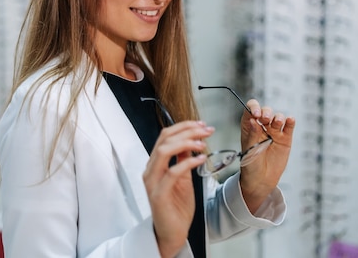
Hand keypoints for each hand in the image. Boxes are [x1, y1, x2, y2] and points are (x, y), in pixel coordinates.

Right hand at [142, 120, 213, 257]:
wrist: (172, 233)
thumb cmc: (176, 207)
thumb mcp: (183, 177)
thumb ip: (183, 159)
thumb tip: (191, 140)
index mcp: (155, 164)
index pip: (165, 136)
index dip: (184, 127)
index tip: (202, 125)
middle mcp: (150, 170)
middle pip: (165, 139)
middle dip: (187, 130)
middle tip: (206, 130)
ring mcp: (152, 182)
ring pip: (164, 151)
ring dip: (186, 143)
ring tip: (203, 144)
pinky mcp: (158, 195)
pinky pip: (172, 173)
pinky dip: (187, 163)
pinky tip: (200, 159)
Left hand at [238, 100, 294, 213]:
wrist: (261, 180)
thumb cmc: (251, 165)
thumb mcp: (249, 150)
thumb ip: (252, 135)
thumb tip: (253, 120)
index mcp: (249, 127)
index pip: (250, 110)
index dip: (253, 107)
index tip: (256, 113)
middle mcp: (262, 126)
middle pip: (265, 111)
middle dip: (266, 112)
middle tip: (265, 119)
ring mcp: (274, 132)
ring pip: (277, 117)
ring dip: (278, 117)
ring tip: (277, 123)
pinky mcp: (285, 139)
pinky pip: (289, 127)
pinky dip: (290, 121)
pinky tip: (290, 120)